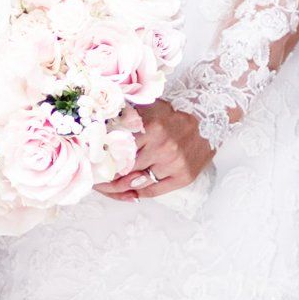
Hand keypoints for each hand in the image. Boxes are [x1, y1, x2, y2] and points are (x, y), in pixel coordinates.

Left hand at [95, 98, 215, 201]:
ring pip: (136, 182)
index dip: (99, 161)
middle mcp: (162, 147)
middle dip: (105, 177)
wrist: (208, 117)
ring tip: (109, 186)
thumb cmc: (173, 113)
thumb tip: (96, 131)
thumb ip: (125, 117)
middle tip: (95, 180)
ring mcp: (174, 163)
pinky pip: (153, 190)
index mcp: (150, 128)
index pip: (115, 151)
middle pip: (123, 170)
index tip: (90, 166)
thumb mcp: (148, 108)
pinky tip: (130, 189)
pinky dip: (138, 191)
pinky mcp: (184, 176)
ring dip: (119, 187)